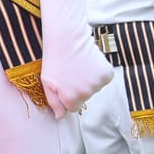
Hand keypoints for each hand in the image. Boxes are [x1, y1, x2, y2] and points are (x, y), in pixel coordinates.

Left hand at [35, 0, 112, 117]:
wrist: (67, 37)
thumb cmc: (54, 58)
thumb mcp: (46, 82)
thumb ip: (53, 102)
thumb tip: (59, 117)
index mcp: (71, 98)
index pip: (72, 108)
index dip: (67, 97)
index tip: (64, 85)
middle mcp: (87, 94)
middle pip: (84, 98)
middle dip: (78, 89)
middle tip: (70, 73)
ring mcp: (98, 84)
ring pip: (94, 89)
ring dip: (88, 81)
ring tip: (78, 66)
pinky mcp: (107, 74)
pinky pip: (102, 80)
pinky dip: (97, 74)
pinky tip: (88, 64)